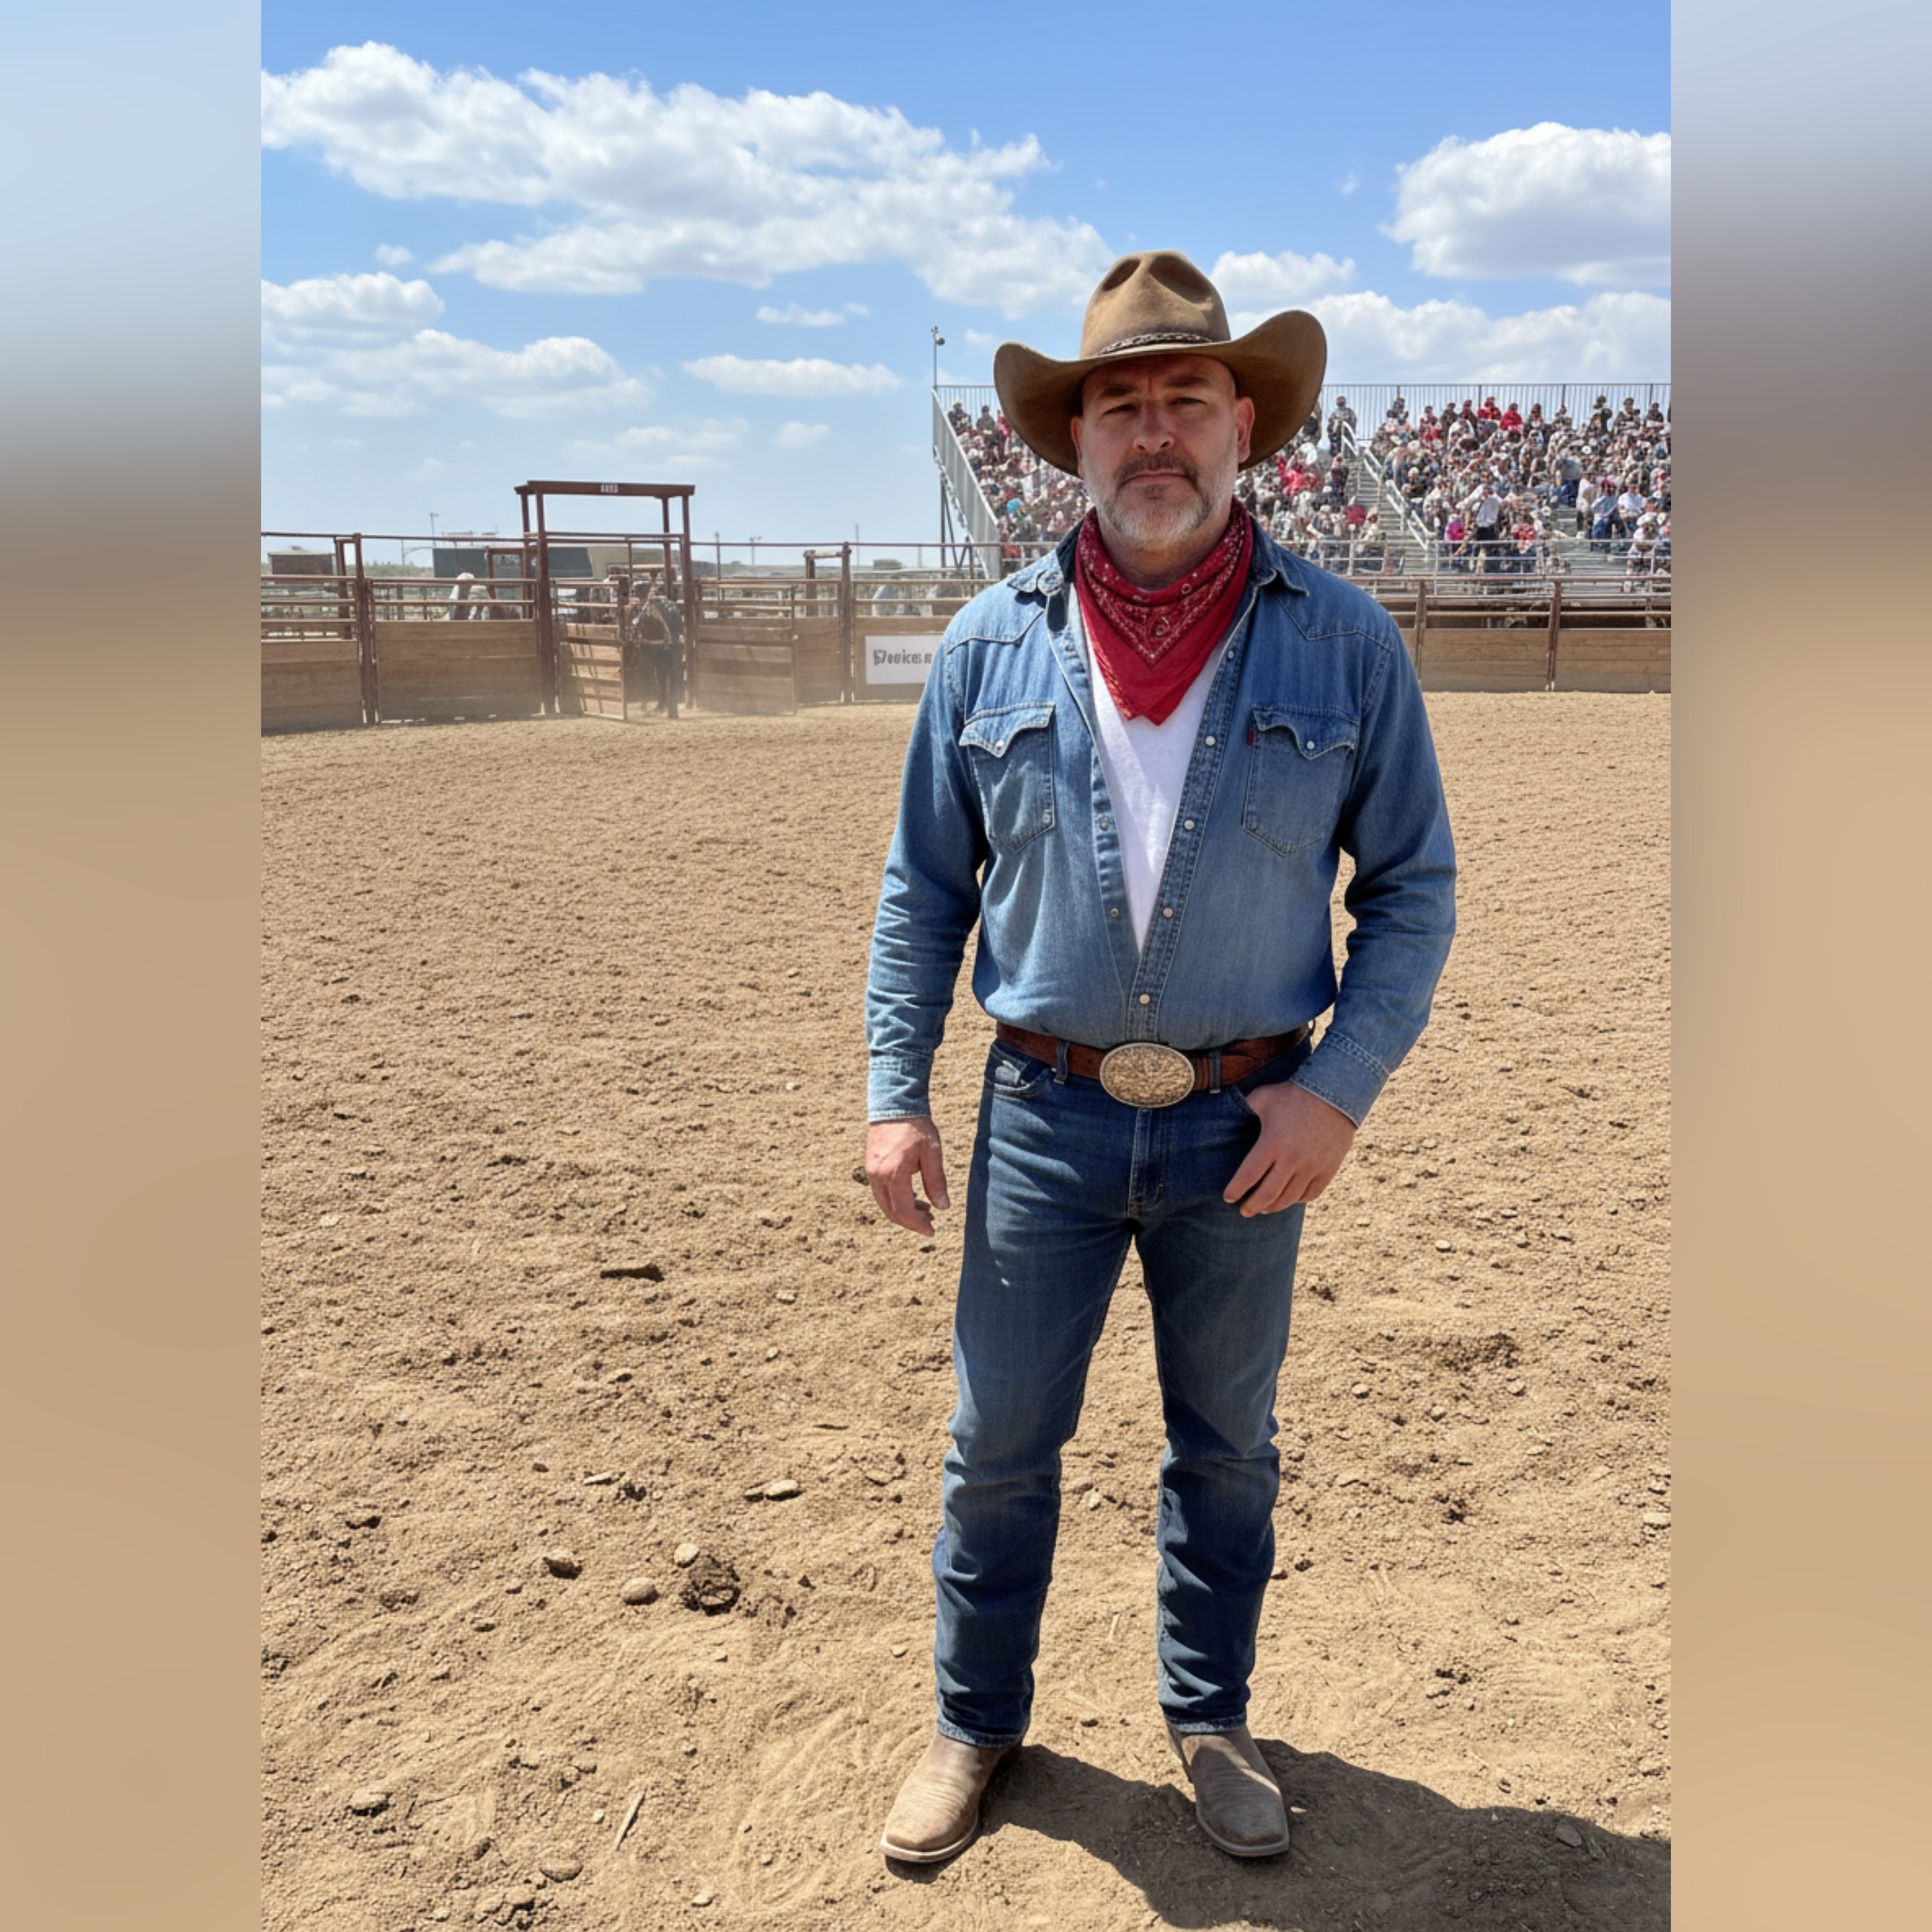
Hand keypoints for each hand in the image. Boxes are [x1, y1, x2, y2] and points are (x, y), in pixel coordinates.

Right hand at [866, 1117, 950, 1236]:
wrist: (894, 1104)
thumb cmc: (916, 1126)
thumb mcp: (932, 1153)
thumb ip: (936, 1181)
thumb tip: (943, 1207)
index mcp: (894, 1175)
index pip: (904, 1211)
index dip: (918, 1225)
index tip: (932, 1231)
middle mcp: (878, 1177)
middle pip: (892, 1212)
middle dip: (911, 1222)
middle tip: (930, 1223)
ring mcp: (871, 1172)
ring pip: (884, 1204)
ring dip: (903, 1212)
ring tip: (924, 1210)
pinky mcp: (870, 1166)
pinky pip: (881, 1193)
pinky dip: (895, 1201)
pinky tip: (912, 1197)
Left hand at [1223, 1081, 1356, 1215]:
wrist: (1334, 1092)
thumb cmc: (1293, 1094)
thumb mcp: (1263, 1097)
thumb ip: (1243, 1109)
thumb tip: (1222, 1114)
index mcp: (1272, 1143)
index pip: (1248, 1176)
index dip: (1235, 1190)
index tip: (1228, 1197)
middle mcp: (1292, 1159)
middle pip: (1268, 1194)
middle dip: (1252, 1206)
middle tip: (1243, 1211)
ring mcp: (1312, 1166)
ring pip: (1289, 1198)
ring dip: (1273, 1207)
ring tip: (1263, 1209)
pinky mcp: (1328, 1169)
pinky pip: (1311, 1194)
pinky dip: (1297, 1200)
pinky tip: (1288, 1199)